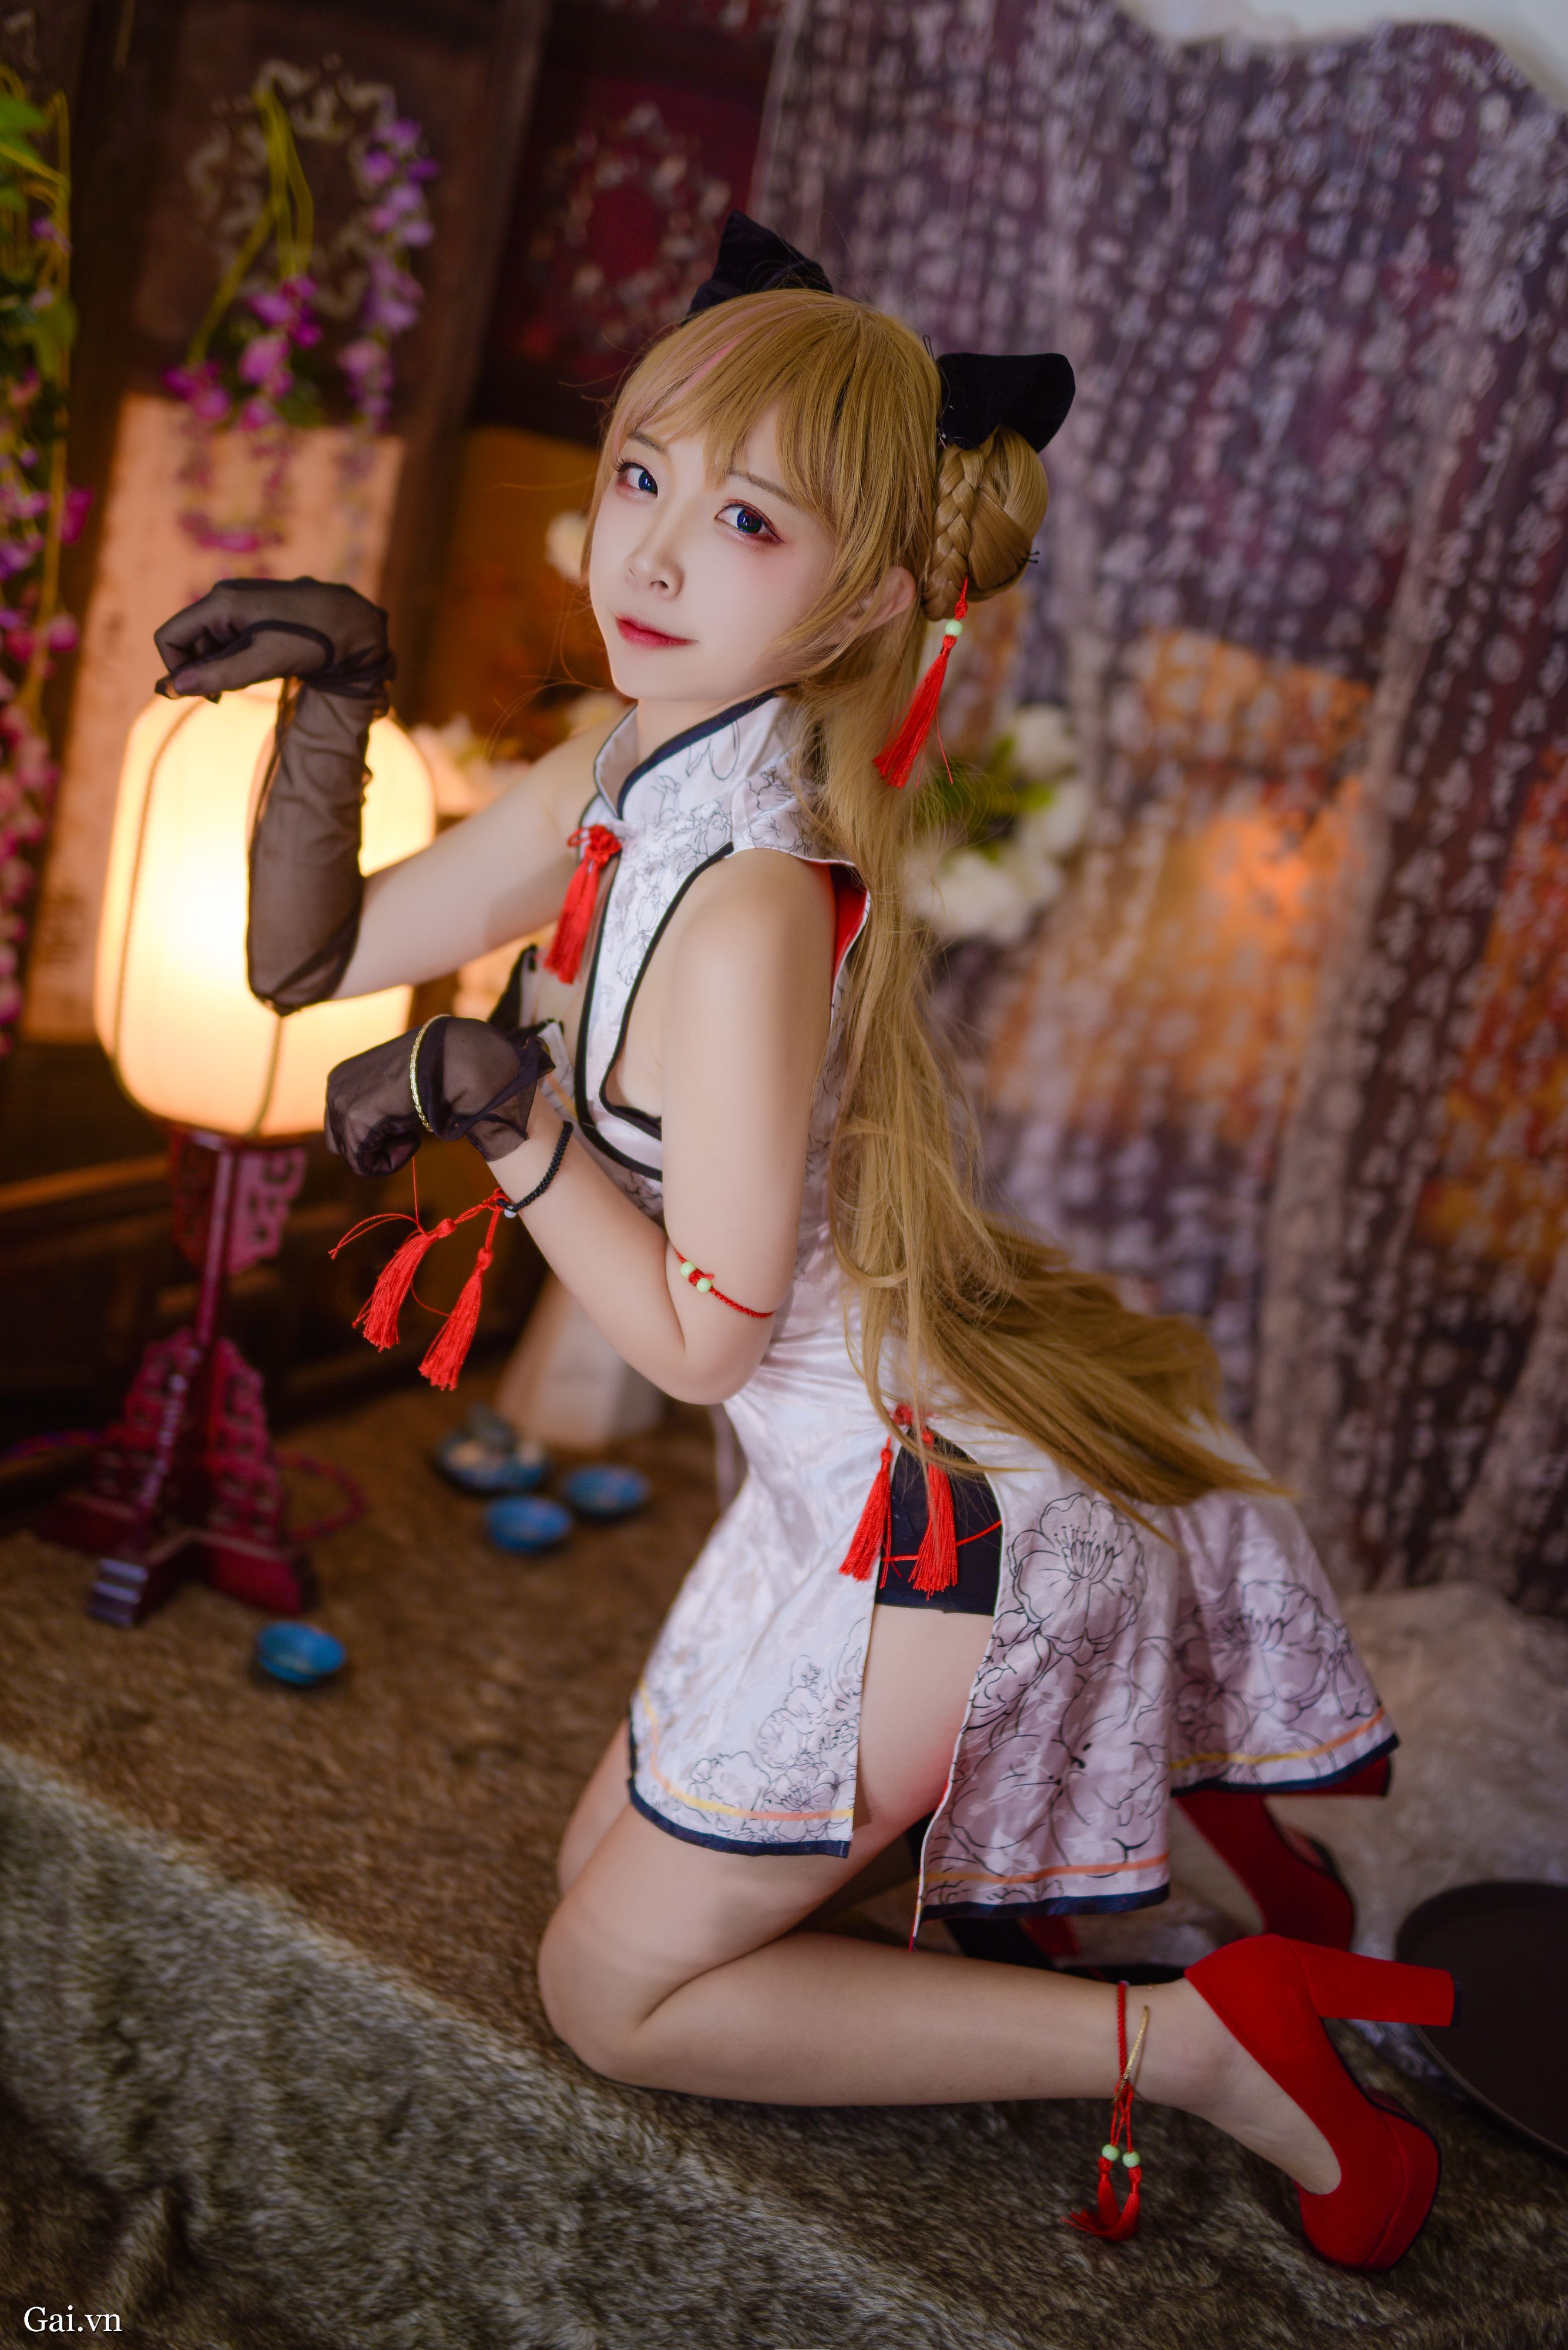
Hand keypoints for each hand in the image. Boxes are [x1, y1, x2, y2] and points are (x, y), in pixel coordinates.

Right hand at [153, 577, 393, 703]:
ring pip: (210, 644)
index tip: (201, 692)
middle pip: (188, 641)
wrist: (353, 622)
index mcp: (219, 603)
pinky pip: (230, 642)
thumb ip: (219, 675)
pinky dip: (236, 661)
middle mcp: (224, 599)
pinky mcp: (254, 616)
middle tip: (229, 692)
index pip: (169, 636)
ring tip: (252, 678)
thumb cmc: (310, 640)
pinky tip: (260, 668)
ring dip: (220, 668)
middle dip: (202, 670)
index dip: (175, 668)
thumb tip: (174, 688)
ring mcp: (239, 606)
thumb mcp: (263, 661)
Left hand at [325, 1017, 552, 1178]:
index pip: (344, 1125)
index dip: (378, 1135)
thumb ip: (386, 1111)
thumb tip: (388, 1132)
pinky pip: (364, 1165)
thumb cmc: (439, 1070)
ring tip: (413, 1131)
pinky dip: (392, 1161)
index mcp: (346, 1077)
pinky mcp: (353, 1118)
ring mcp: (340, 1102)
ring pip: (354, 1155)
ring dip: (386, 1152)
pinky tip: (413, 1137)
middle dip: (376, 1146)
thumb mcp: (403, 1092)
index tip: (407, 1121)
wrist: (452, 1056)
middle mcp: (336, 1086)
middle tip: (410, 1130)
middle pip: (342, 1142)